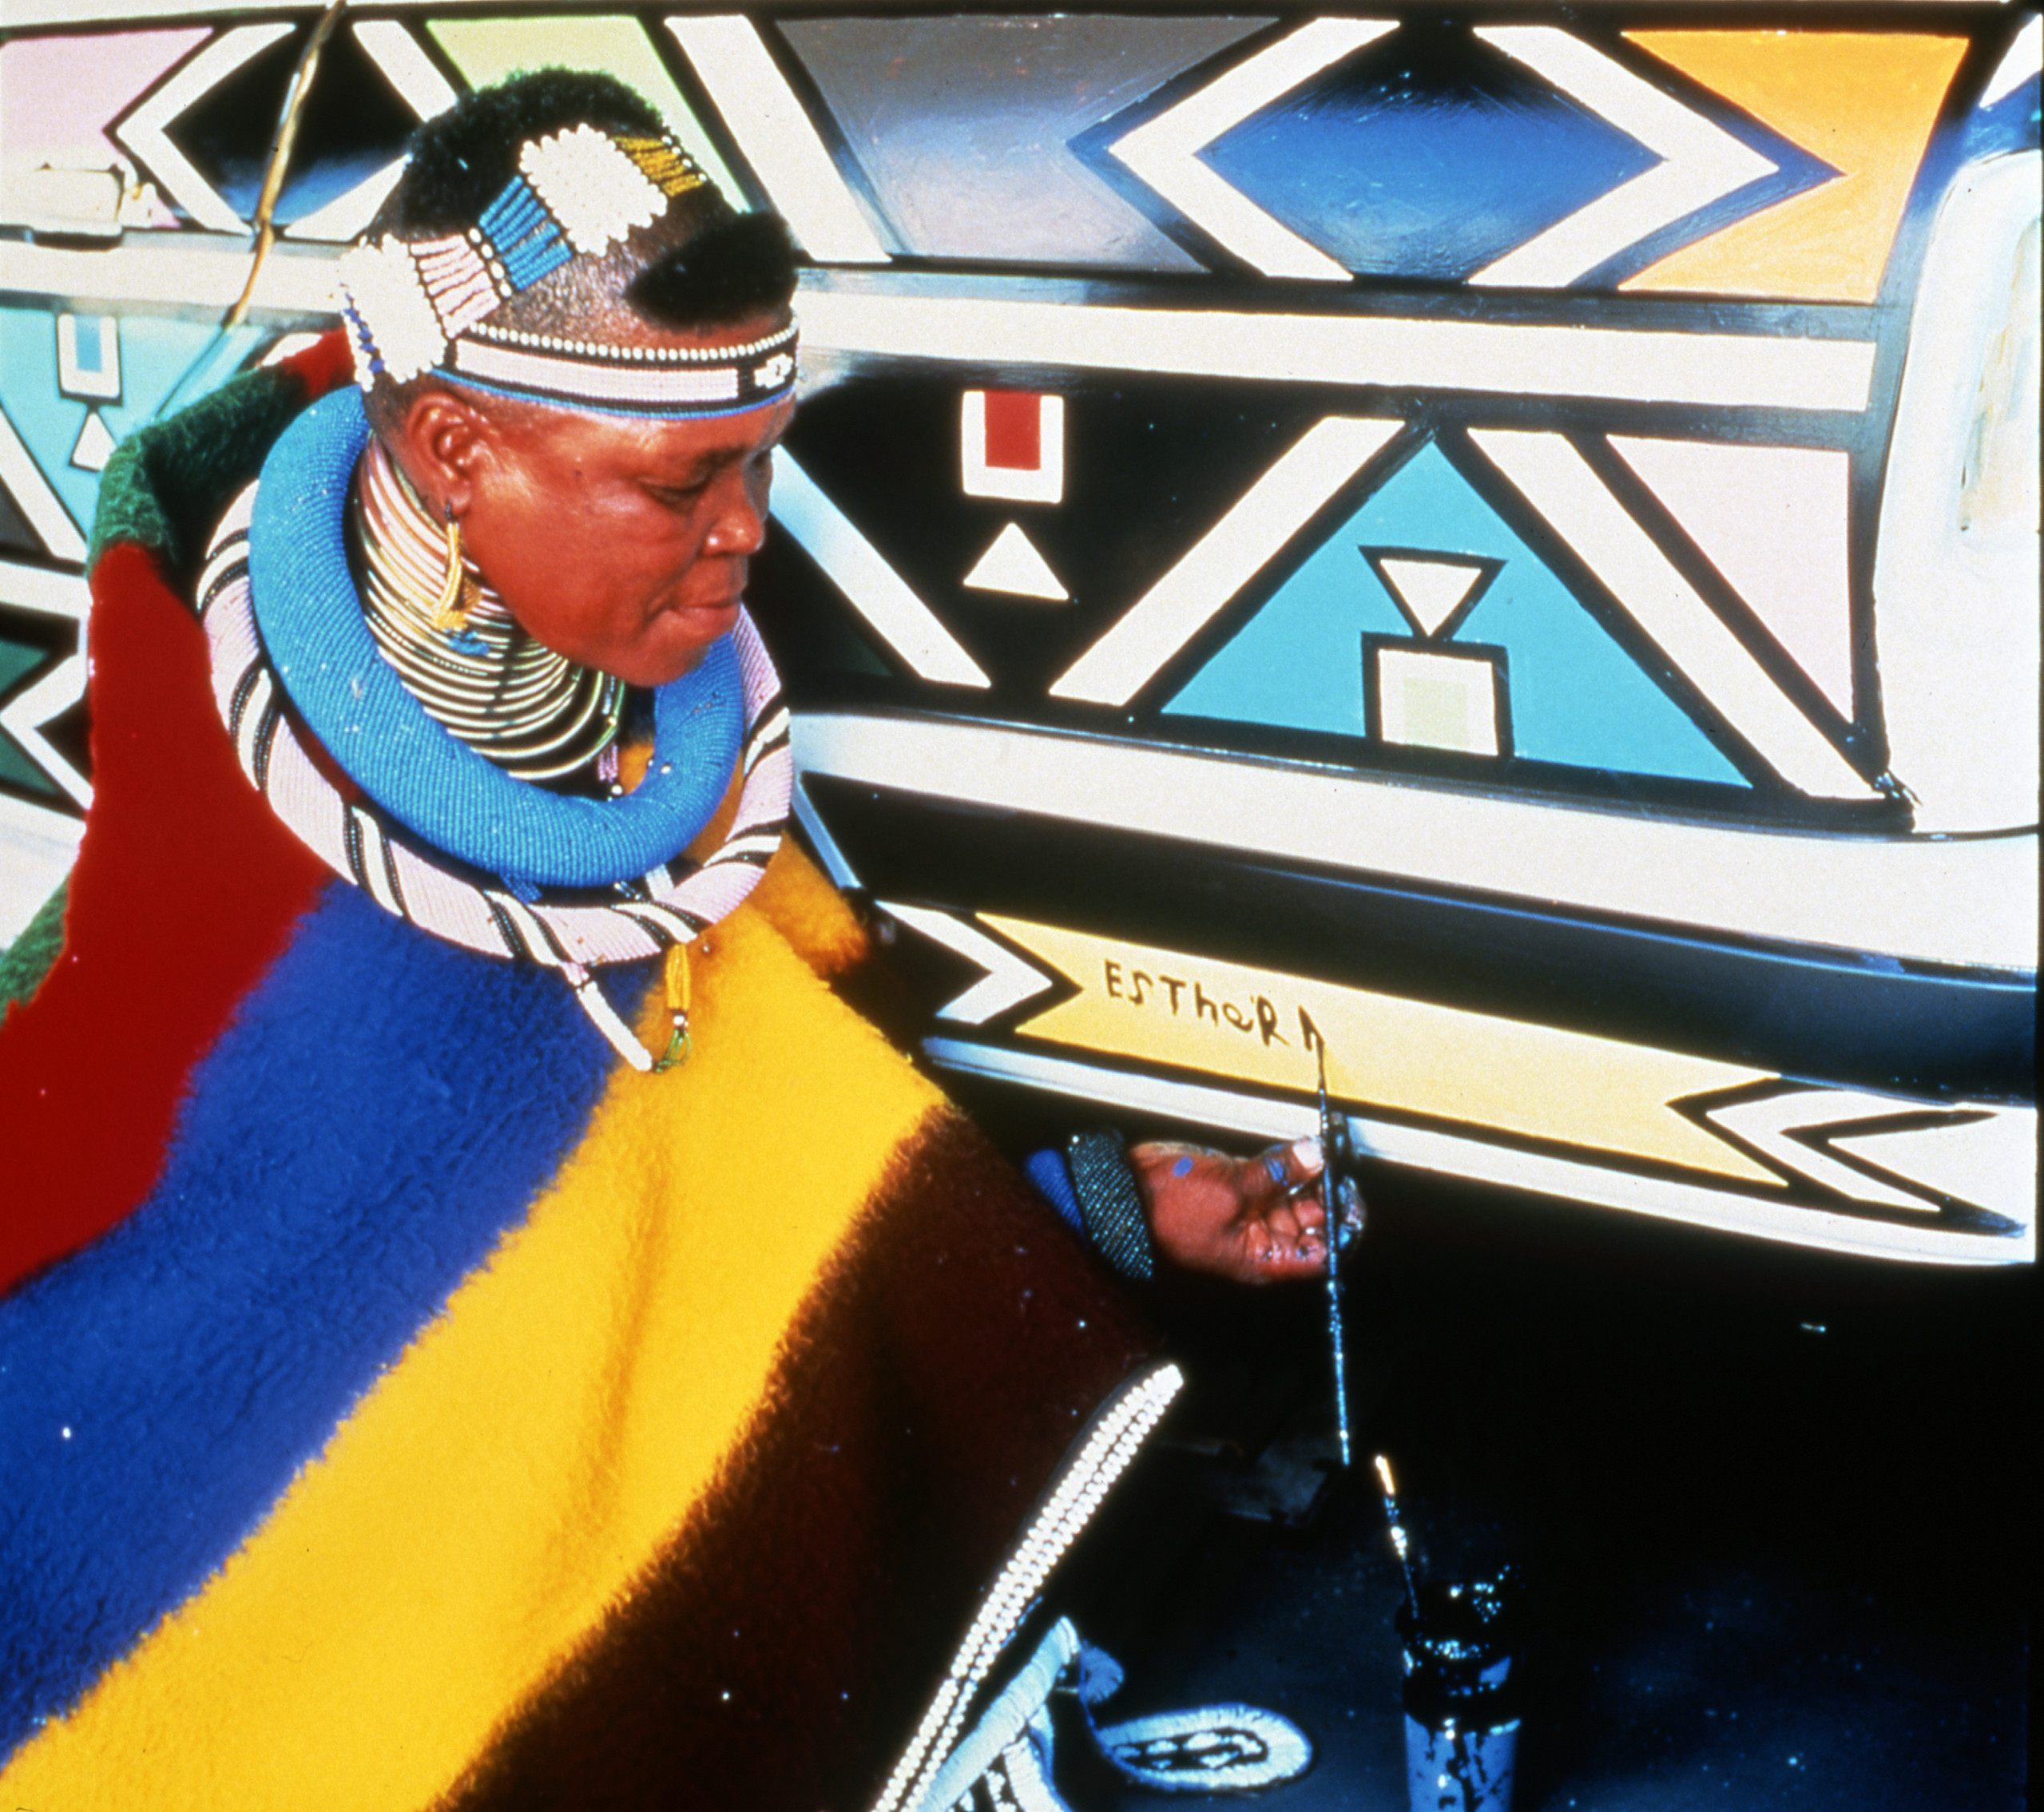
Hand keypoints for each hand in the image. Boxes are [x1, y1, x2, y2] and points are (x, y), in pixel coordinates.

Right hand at [1129, 1137, 1362, 1285]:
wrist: (1122, 1191)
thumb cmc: (1166, 1209)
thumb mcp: (1230, 1189)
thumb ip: (1276, 1173)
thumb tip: (1315, 1157)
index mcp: (1263, 1257)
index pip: (1320, 1253)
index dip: (1343, 1228)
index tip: (1350, 1195)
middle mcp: (1261, 1239)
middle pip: (1313, 1222)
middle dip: (1329, 1193)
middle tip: (1340, 1163)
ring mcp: (1249, 1212)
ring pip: (1296, 1196)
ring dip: (1312, 1173)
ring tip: (1324, 1148)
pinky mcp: (1237, 1186)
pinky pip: (1274, 1177)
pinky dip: (1289, 1161)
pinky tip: (1302, 1145)